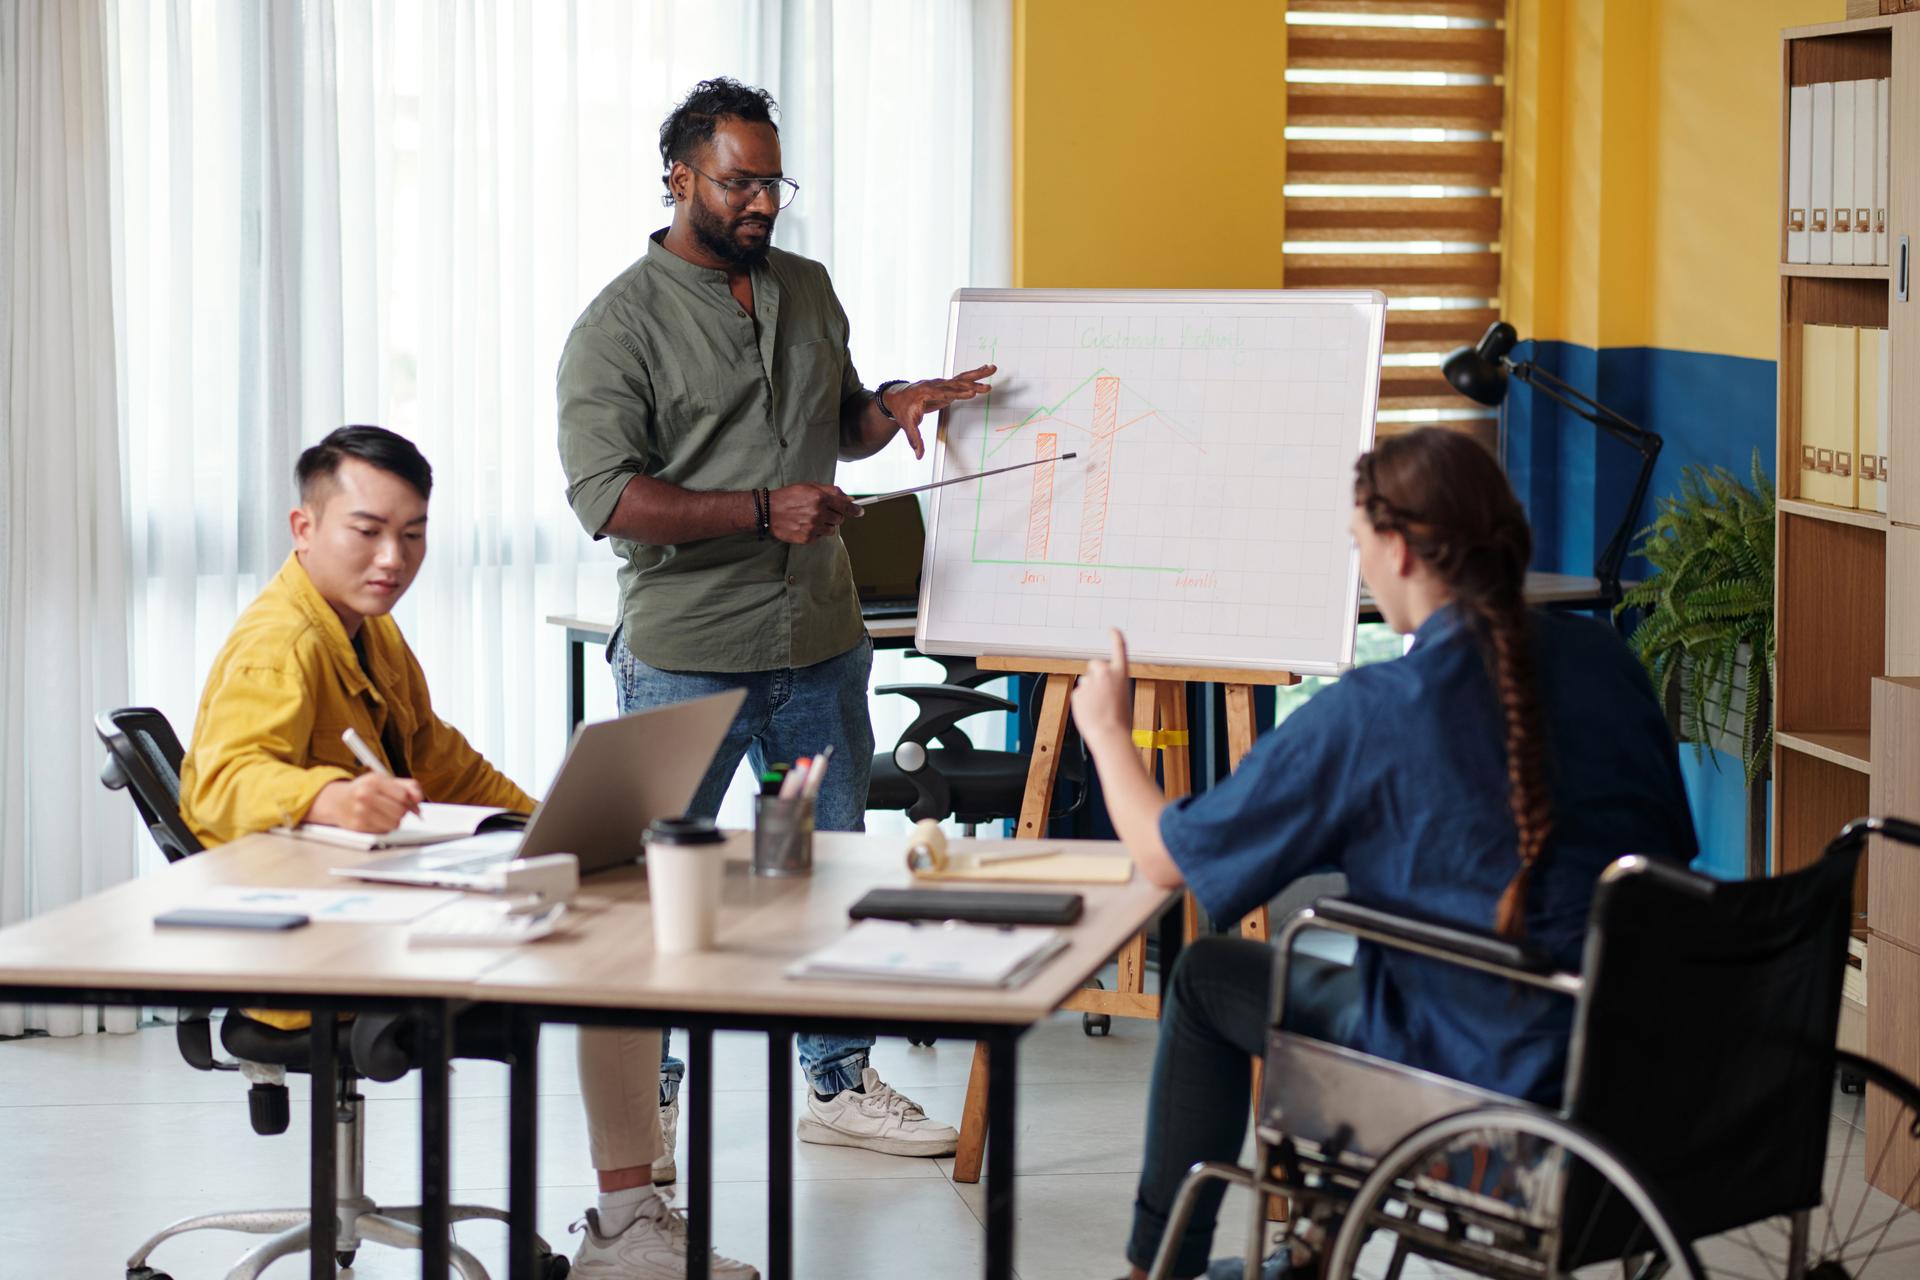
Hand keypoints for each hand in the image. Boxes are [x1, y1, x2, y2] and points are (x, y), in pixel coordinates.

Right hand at [309, 774, 425, 832]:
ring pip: (394, 823)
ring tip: (386, 813)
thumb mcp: (385, 780)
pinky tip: (377, 819)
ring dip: (394, 820)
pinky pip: (384, 831)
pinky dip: (384, 827)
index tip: (411, 802)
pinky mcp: (358, 826)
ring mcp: (360, 812)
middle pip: (400, 811)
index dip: (411, 801)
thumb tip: (419, 798)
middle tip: (396, 807)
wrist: (337, 801)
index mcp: (374, 780)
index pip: (403, 795)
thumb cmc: (364, 789)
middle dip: (403, 811)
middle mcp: (365, 795)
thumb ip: (407, 786)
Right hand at [767, 482, 860, 542]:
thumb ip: (831, 491)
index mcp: (820, 498)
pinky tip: (806, 525)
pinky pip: (821, 536)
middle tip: (823, 511)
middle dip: (835, 515)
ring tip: (813, 518)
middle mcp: (818, 513)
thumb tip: (849, 499)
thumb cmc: (788, 496)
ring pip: (832, 529)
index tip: (860, 512)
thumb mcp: (809, 486)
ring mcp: (813, 527)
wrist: (768, 510)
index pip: (845, 506)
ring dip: (826, 524)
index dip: (855, 510)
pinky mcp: (807, 538)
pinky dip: (817, 532)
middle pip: (840, 519)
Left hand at [882, 364, 995, 458]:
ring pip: (962, 378)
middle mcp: (935, 385)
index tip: (971, 393)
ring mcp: (941, 383)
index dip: (958, 393)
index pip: (944, 394)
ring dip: (978, 375)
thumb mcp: (907, 426)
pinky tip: (986, 369)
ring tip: (993, 369)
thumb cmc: (903, 410)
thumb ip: (915, 440)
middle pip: (956, 384)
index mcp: (925, 393)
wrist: (898, 396)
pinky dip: (974, 375)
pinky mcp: (946, 385)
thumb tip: (919, 456)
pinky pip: (962, 379)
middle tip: (986, 387)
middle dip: (972, 385)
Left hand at [1071, 629, 1132, 746]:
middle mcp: (1104, 674)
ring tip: (1098, 709)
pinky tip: (1091, 713)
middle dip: (1095, 674)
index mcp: (1121, 674)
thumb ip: (1112, 687)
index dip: (1116, 637)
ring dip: (1090, 692)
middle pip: (1095, 665)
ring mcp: (1089, 683)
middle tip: (1100, 691)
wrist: (1109, 734)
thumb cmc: (1121, 722)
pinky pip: (1079, 695)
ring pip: (1086, 683)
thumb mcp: (1123, 698)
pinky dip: (1083, 703)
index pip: (1120, 649)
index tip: (1112, 630)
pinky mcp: (1077, 693)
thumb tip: (1100, 689)